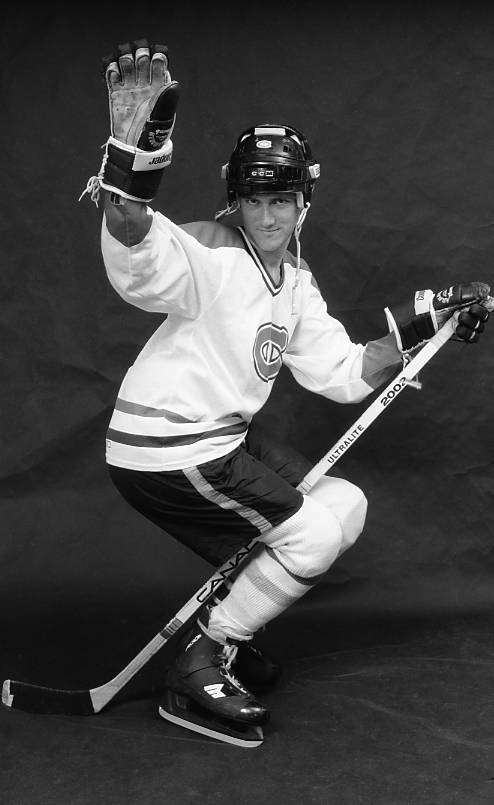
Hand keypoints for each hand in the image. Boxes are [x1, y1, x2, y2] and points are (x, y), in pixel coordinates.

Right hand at [81, 39, 180, 205]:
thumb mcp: (160, 123)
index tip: (156, 57)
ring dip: (125, 59)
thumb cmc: (150, 143)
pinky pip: (112, 77)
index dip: (158, 58)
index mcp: (160, 93)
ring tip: (125, 63)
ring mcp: (129, 93)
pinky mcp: (115, 97)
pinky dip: (111, 70)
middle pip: (142, 63)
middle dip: (140, 56)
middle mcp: (145, 90)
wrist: (131, 158)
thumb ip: (166, 102)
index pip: (160, 68)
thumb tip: (174, 82)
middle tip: (139, 60)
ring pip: (127, 66)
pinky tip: (113, 71)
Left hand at [385, 282, 491, 351]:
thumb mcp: (446, 299)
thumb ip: (466, 293)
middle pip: (483, 315)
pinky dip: (466, 334)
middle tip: (459, 314)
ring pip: (479, 327)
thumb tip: (486, 290)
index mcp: (463, 299)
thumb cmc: (425, 310)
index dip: (485, 304)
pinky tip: (456, 331)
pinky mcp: (457, 336)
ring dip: (469, 325)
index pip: (484, 301)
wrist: (412, 329)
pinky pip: (472, 338)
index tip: (475, 306)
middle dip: (475, 315)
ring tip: (455, 323)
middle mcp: (464, 310)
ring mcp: (461, 324)